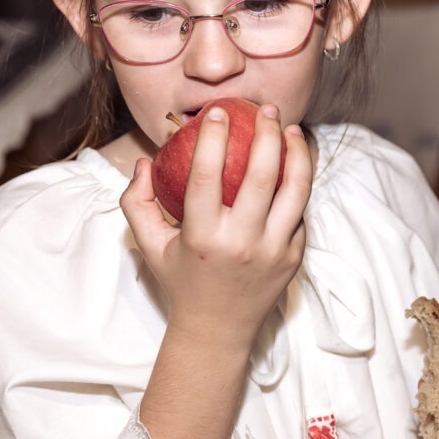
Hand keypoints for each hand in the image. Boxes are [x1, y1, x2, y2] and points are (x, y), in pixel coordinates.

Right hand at [120, 104, 312, 353]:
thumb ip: (137, 203)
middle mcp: (242, 243)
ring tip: (290, 128)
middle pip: (261, 175)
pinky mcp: (294, 256)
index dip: (212, 138)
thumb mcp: (150, 246)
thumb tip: (145, 162)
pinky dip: (300, 181)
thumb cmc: (182, 280)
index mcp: (203, 236)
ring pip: (295, 189)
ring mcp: (273, 250)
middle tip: (264, 109)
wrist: (219, 329)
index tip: (216, 113)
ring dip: (296, 152)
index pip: (207, 175)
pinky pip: (301, 210)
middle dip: (265, 133)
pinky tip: (296, 161)